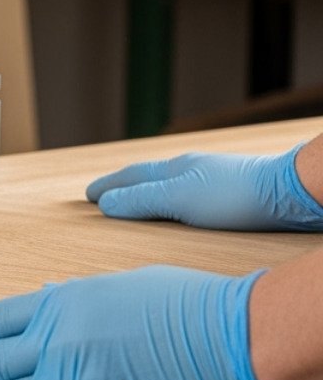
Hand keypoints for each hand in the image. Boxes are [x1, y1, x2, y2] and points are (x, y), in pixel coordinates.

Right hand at [86, 146, 322, 231]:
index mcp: (175, 169)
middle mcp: (192, 171)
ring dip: (148, 195)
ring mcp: (212, 181)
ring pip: (169, 187)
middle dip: (124, 187)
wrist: (290, 192)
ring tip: (136, 202)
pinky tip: (181, 210)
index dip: (108, 186)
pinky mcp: (230, 195)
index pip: (132, 176)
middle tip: (104, 194)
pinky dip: (171, 203)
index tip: (88, 194)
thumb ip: (141, 201)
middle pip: (149, 178)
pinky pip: (187, 198)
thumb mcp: (179, 200)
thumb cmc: (236, 195)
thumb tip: (104, 204)